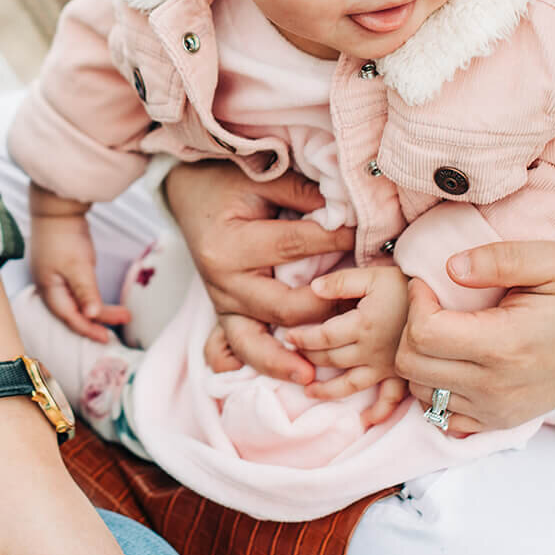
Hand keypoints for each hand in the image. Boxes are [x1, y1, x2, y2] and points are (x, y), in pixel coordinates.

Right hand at [29, 186, 128, 342]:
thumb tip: (92, 316)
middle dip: (97, 321)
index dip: (88, 329)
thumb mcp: (78, 265)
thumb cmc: (65, 235)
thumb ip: (85, 291)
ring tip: (120, 313)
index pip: (70, 317)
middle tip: (123, 320)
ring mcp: (54, 277)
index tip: (107, 338)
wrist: (57, 206)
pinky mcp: (62, 269)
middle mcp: (49, 287)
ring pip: (76, 303)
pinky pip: (76, 292)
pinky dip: (90, 299)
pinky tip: (101, 302)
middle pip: (73, 313)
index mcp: (48, 289)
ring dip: (96, 310)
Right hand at [162, 162, 352, 380]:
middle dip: (326, 308)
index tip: (365, 235)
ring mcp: (221, 302)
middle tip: (362, 305)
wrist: (189, 193)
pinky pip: (238, 347)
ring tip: (310, 377)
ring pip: (254, 342)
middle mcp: (223, 281)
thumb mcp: (262, 177)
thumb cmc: (226, 182)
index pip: (294, 247)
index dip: (335, 240)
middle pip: (284, 306)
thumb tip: (348, 212)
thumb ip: (303, 194)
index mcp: (231, 245)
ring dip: (284, 361)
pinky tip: (288, 374)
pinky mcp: (224, 313)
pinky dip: (263, 363)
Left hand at [287, 265, 410, 424]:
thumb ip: (341, 282)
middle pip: (332, 360)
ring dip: (328, 390)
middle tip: (293, 356)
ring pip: (351, 384)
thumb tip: (312, 289)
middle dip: (309, 358)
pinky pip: (390, 399)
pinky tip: (366, 420)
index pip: (322, 338)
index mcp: (362, 325)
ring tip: (310, 391)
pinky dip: (379, 412)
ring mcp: (387, 366)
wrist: (444, 297)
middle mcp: (372, 351)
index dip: (302, 338)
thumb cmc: (405, 284)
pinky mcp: (402, 374)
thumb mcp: (372, 275)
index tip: (289, 336)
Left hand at [395, 241, 554, 434]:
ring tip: (442, 330)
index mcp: (506, 345)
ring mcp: (495, 410)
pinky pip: (439, 414)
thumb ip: (500, 258)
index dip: (416, 302)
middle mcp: (496, 387)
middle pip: (412, 364)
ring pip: (420, 390)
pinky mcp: (496, 422)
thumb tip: (450, 268)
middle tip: (432, 305)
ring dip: (419, 357)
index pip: (424, 333)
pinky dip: (434, 387)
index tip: (428, 284)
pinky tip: (452, 360)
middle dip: (410, 328)